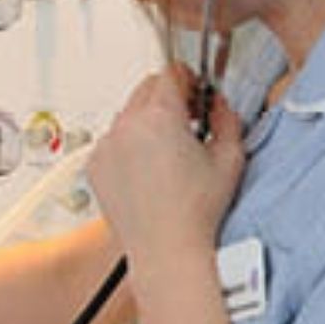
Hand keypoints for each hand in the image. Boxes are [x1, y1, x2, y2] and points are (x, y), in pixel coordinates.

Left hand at [88, 66, 245, 273]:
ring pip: (127, 115)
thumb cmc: (197, 211)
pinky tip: (148, 170)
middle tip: (187, 120)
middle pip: (145, 88)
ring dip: (146, 121)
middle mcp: (126, 126)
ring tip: (168, 150)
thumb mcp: (229, 157)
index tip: (195, 92)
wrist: (166, 249)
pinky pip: (112, 141)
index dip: (188, 80)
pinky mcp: (95, 166)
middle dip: (167, 97)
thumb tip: (218, 104)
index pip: (170, 73)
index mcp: (159, 117)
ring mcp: (106, 146)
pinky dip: (127, 146)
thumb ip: (227, 118)